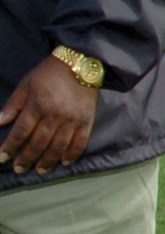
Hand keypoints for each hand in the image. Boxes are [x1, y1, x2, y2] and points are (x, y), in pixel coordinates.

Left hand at [0, 56, 99, 174]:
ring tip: (39, 170)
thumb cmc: (49, 73)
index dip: (10, 146)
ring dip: (47, 161)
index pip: (21, 131)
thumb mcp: (26, 84)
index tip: (2, 158)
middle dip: (26, 158)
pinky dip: (72, 154)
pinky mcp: (86, 121)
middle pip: (38, 143)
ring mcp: (72, 120)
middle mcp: (55, 115)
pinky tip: (64, 163)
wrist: (81, 63)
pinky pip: (80, 142)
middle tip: (18, 169)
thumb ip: (13, 104)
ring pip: (58, 146)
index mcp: (38, 105)